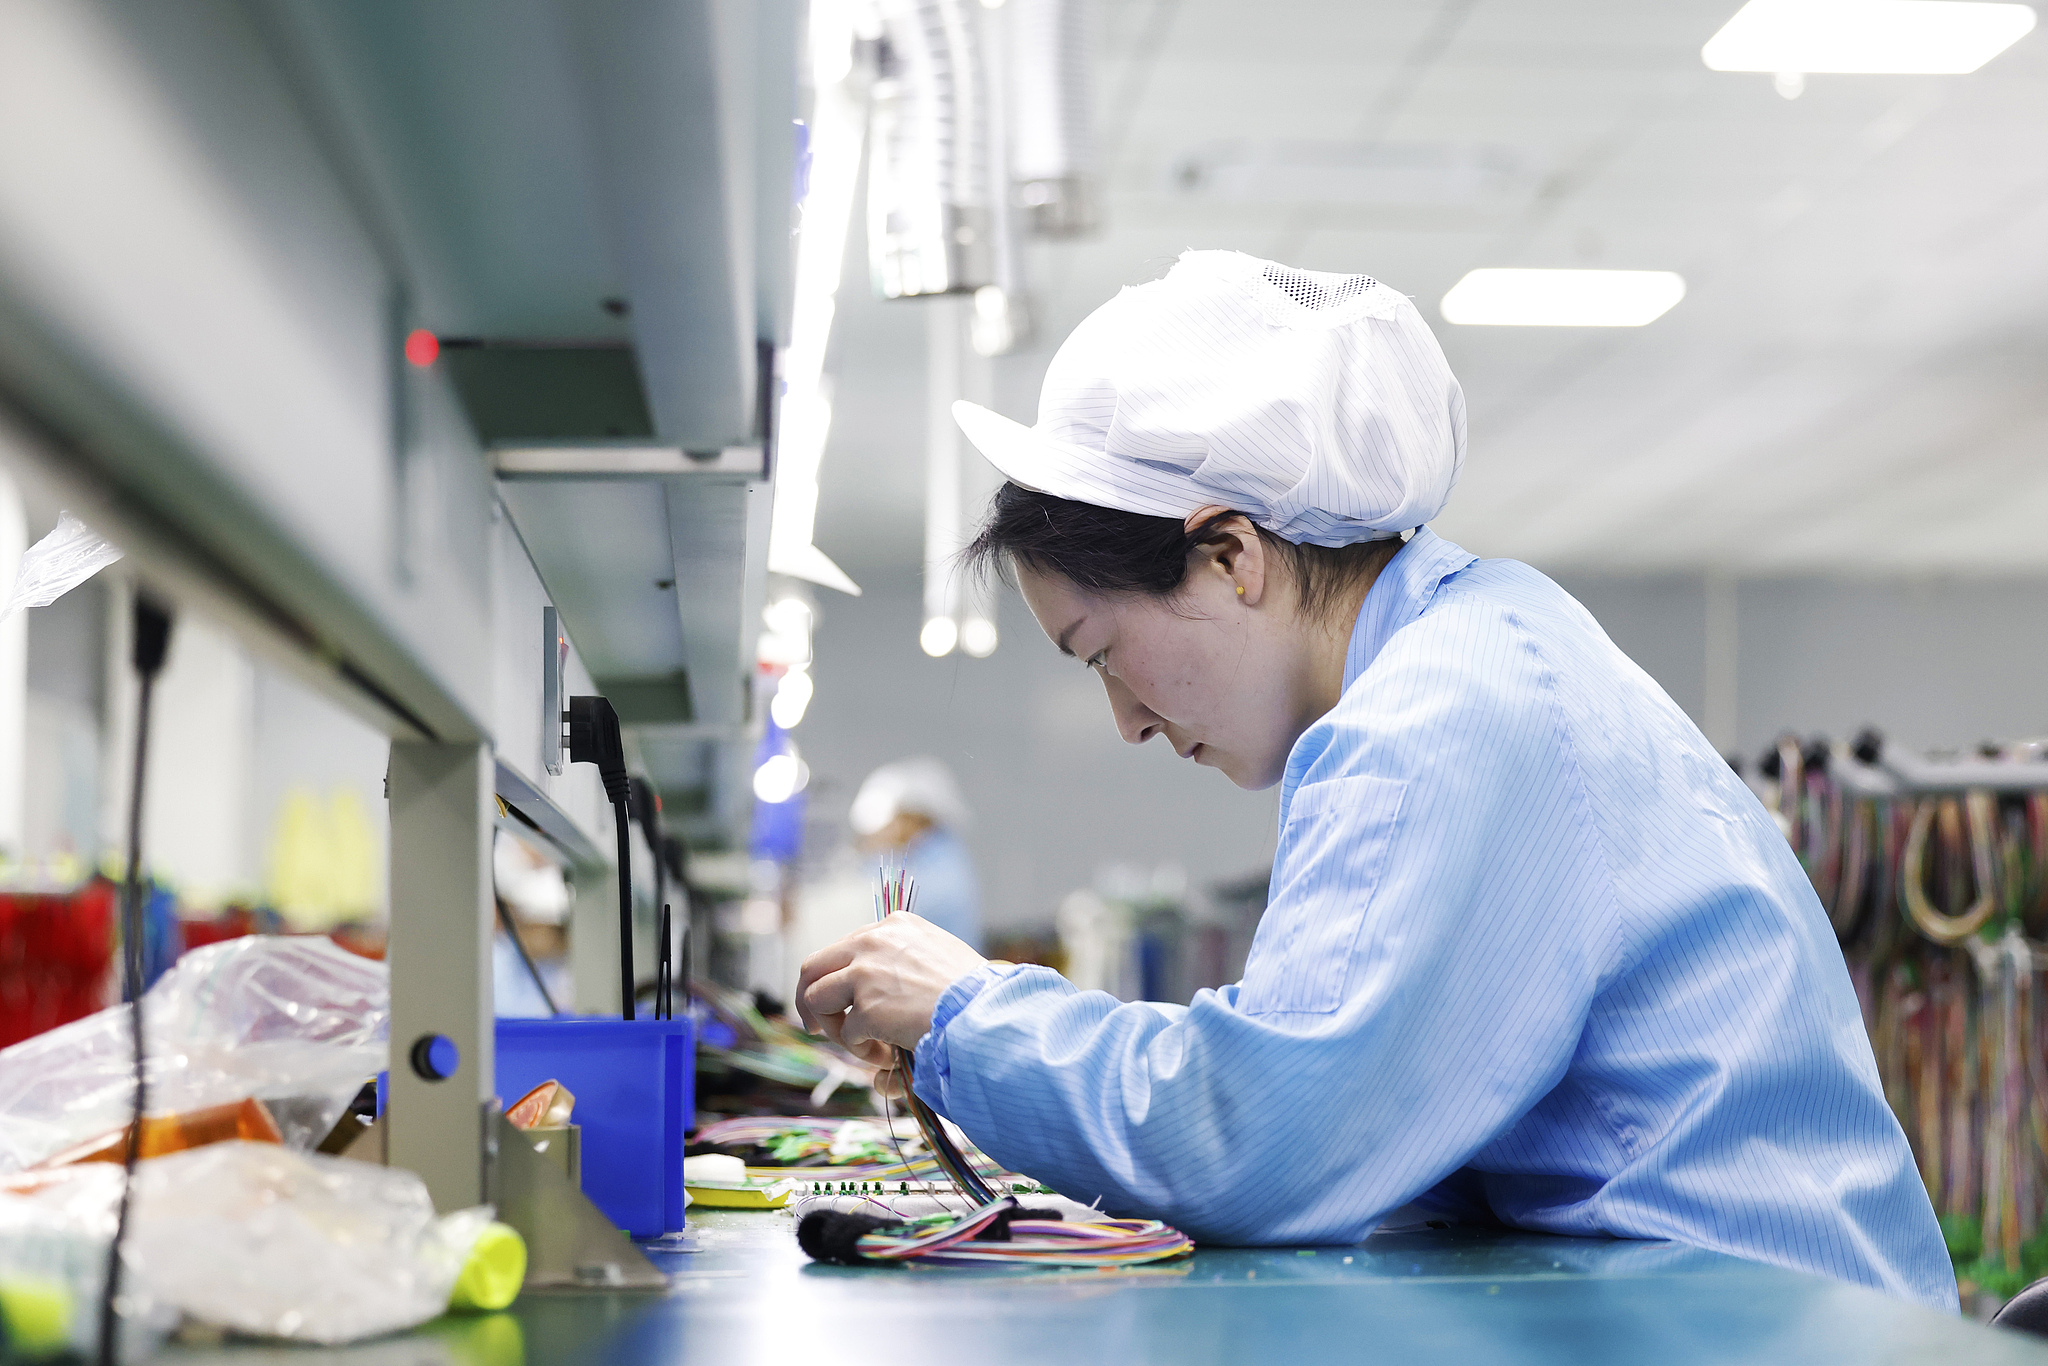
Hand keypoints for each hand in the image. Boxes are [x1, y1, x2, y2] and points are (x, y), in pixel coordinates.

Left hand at [796, 914, 987, 1066]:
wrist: (985, 1011)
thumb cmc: (975, 993)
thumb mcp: (939, 963)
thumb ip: (904, 978)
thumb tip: (883, 1009)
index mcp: (894, 925)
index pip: (845, 948)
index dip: (837, 980)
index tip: (839, 1004)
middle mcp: (872, 941)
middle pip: (813, 967)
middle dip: (810, 1001)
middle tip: (816, 1029)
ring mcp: (865, 972)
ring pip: (816, 1000)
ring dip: (836, 1031)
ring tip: (869, 1050)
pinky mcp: (865, 1005)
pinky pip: (847, 1034)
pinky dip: (862, 1051)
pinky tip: (889, 1056)